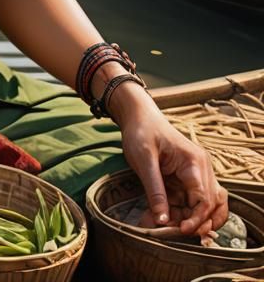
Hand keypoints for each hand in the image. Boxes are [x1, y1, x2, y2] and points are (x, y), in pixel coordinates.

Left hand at [114, 86, 227, 236]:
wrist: (137, 116)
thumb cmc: (141, 131)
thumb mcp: (143, 159)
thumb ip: (154, 190)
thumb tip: (162, 220)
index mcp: (194, 162)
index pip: (205, 199)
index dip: (197, 219)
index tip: (182, 230)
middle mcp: (201, 169)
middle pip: (211, 206)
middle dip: (195, 222)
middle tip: (174, 232)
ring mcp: (196, 175)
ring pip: (204, 206)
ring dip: (190, 219)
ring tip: (170, 227)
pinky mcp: (187, 179)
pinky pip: (189, 201)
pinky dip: (180, 212)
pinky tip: (163, 218)